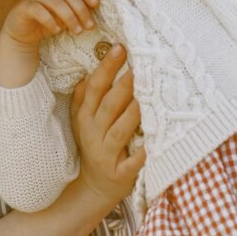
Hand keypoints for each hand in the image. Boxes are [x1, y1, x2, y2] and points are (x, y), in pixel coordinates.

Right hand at [0, 0, 98, 46]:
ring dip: (69, 16)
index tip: (96, 4)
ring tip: (77, 31)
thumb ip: (76, 11)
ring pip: (55, 1)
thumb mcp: (65, 15)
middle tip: (89, 26)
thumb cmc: (48, 20)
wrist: (22, 32)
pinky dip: (50, 20)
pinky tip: (57, 30)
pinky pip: (38, 10)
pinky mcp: (24, 7)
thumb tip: (93, 14)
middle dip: (81, 9)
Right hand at [70, 44, 144, 206]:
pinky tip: (154, 143)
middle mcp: (93, 133)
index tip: (120, 48)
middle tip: (140, 65)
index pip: (95, 88)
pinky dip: (143, 154)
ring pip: (119, 130)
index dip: (106, 67)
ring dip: (133, 113)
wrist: (93, 187)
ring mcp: (105, 154)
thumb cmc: (93, 145)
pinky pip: (132, 163)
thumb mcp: (82, 121)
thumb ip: (84, 96)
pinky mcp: (119, 174)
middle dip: (124, 85)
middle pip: (109, 106)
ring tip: (148, 96)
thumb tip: (91, 69)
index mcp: (85, 117)